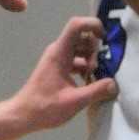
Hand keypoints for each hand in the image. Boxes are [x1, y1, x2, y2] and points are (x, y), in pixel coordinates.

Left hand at [9, 16, 117, 130]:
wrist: (24, 115)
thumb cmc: (45, 107)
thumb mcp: (74, 101)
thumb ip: (96, 91)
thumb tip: (114, 84)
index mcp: (60, 52)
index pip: (76, 25)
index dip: (93, 25)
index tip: (104, 40)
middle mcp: (58, 51)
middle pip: (82, 37)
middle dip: (95, 50)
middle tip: (97, 71)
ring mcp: (58, 59)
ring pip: (80, 49)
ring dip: (91, 60)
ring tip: (94, 79)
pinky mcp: (58, 68)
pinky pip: (76, 60)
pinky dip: (85, 67)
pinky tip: (89, 83)